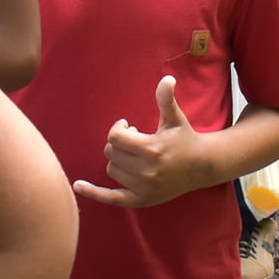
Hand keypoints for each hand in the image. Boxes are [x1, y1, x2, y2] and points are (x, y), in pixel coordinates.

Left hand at [72, 76, 204, 208]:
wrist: (201, 167)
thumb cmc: (184, 138)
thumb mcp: (175, 118)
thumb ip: (167, 99)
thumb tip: (167, 78)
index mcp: (152, 149)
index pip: (115, 137)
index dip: (119, 128)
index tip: (129, 126)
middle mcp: (146, 171)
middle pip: (111, 152)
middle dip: (119, 143)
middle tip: (135, 140)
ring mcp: (144, 188)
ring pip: (111, 169)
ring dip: (118, 160)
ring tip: (134, 155)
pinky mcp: (141, 200)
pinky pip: (111, 198)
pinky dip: (94, 193)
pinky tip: (77, 186)